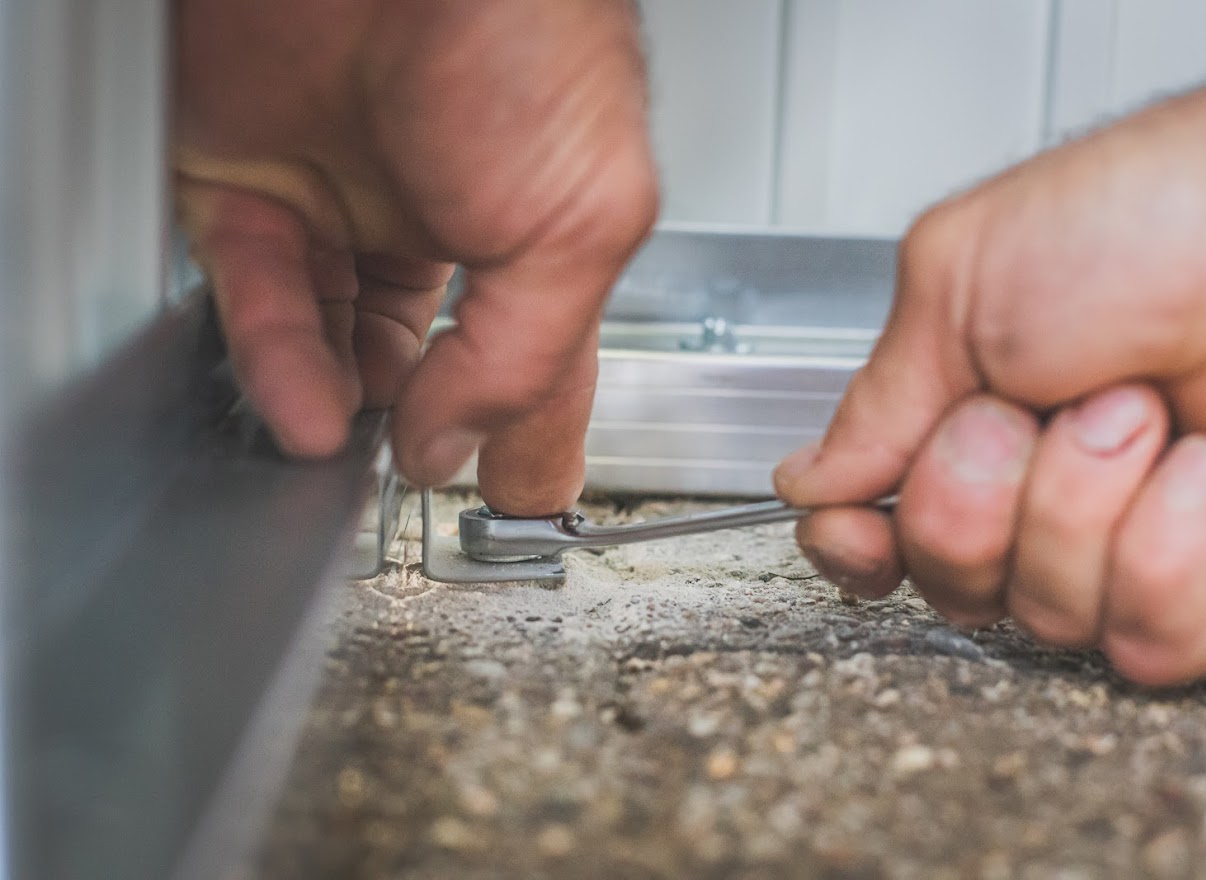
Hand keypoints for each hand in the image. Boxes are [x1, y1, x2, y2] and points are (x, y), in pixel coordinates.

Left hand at [173, 0, 657, 514]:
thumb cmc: (528, 39)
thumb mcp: (581, 228)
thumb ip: (523, 361)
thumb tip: (459, 448)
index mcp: (531, 227)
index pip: (527, 357)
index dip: (521, 431)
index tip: (510, 495)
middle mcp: (433, 216)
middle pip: (414, 357)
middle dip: (413, 424)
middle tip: (409, 478)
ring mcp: (337, 200)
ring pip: (326, 335)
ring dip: (337, 406)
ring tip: (344, 459)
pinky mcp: (243, 178)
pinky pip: (254, 291)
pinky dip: (277, 360)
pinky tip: (305, 412)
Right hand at [775, 46, 1205, 685]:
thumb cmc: (1149, 217)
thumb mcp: (960, 281)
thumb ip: (876, 402)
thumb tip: (811, 482)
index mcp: (971, 414)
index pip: (883, 530)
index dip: (858, 548)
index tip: (857, 531)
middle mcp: (1044, 487)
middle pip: (950, 582)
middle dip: (972, 500)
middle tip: (1021, 415)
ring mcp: (1131, 539)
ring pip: (1046, 615)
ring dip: (1080, 506)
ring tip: (1139, 412)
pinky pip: (1147, 640)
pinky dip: (1165, 557)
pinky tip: (1200, 475)